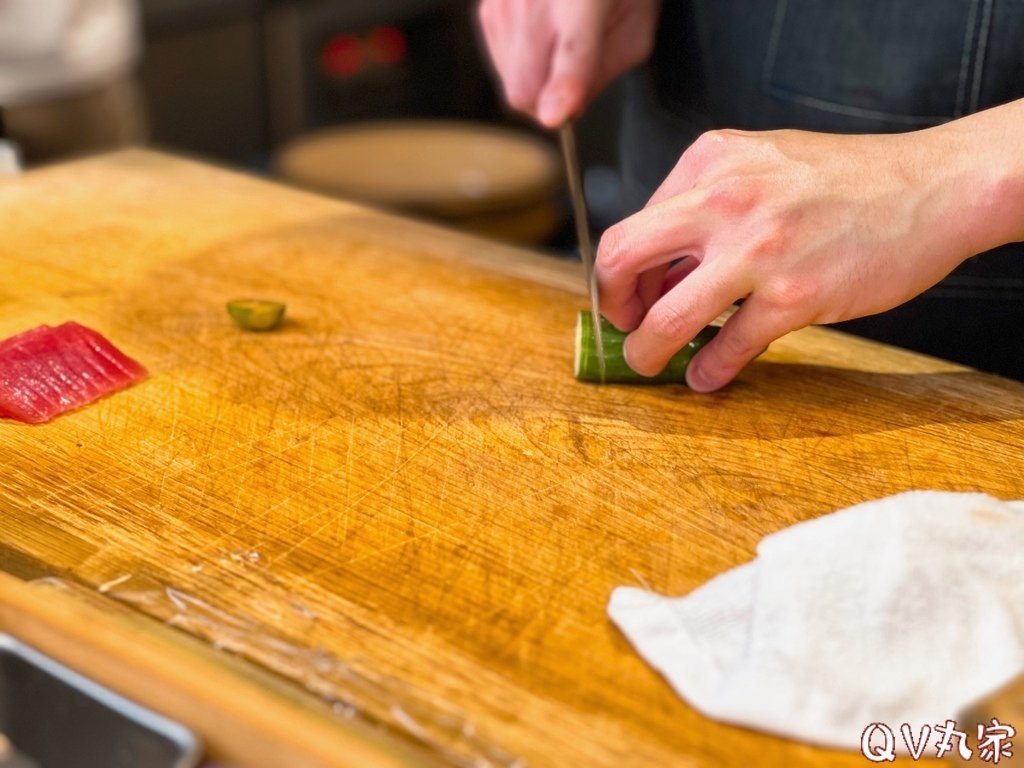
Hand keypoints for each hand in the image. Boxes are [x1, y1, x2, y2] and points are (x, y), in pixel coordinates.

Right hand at [477, 0, 659, 126]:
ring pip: (511, 82)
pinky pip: (500, 64)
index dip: (565, 85)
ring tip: (560, 46)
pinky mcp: (488, 9)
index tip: (555, 114)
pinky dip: (521, 64)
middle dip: (548, 103)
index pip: (573, 50)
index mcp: (585, 0)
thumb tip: (567, 109)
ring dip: (536, 82)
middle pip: (525, 87)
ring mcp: (505, 3)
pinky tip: (542, 38)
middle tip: (574, 84)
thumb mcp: (636, 30)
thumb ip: (604, 73)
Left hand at [596, 117, 1023, 391]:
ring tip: (651, 363)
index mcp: (710, 159)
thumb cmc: (843, 180)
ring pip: (666, 319)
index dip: (622, 271)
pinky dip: (709, 371)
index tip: (631, 296)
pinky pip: (728, 348)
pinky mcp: (795, 296)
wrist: (931, 187)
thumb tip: (657, 277)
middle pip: (621, 258)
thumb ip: (704, 206)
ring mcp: (759, 250)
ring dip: (647, 352)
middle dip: (612, 304)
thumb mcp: (761, 164)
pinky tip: (708, 375)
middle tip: (627, 328)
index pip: (633, 224)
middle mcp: (725, 198)